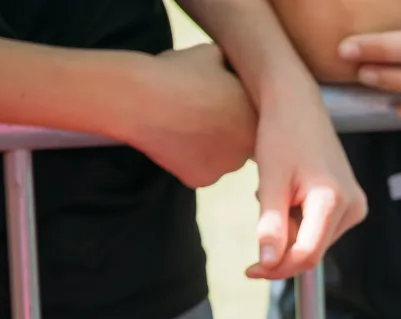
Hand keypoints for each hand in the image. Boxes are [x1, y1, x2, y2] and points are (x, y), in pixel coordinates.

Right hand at [120, 45, 256, 188]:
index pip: (251, 119)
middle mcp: (248, 148)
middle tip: (196, 114)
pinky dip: (184, 160)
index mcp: (257, 118)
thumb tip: (227, 65)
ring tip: (180, 124)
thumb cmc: (176, 73)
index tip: (212, 100)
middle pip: (237, 142)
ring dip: (204, 147)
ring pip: (218, 158)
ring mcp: (226, 167)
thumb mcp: (210, 55)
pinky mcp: (202, 180)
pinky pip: (196, 171)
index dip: (231, 109)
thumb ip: (227, 65)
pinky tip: (170, 142)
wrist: (142, 99)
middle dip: (221, 131)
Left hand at [245, 83, 367, 278]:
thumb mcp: (270, 181)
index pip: (307, 254)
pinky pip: (321, 229)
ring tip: (276, 196)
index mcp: (333, 199)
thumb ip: (271, 226)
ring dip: (291, 233)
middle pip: (313, 250)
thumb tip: (268, 264)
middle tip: (259, 218)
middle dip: (283, 246)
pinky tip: (289, 196)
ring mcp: (356, 206)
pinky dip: (299, 222)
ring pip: (316, 241)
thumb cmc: (281, 135)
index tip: (250, 270)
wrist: (297, 104)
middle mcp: (353, 206)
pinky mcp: (352, 204)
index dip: (278, 267)